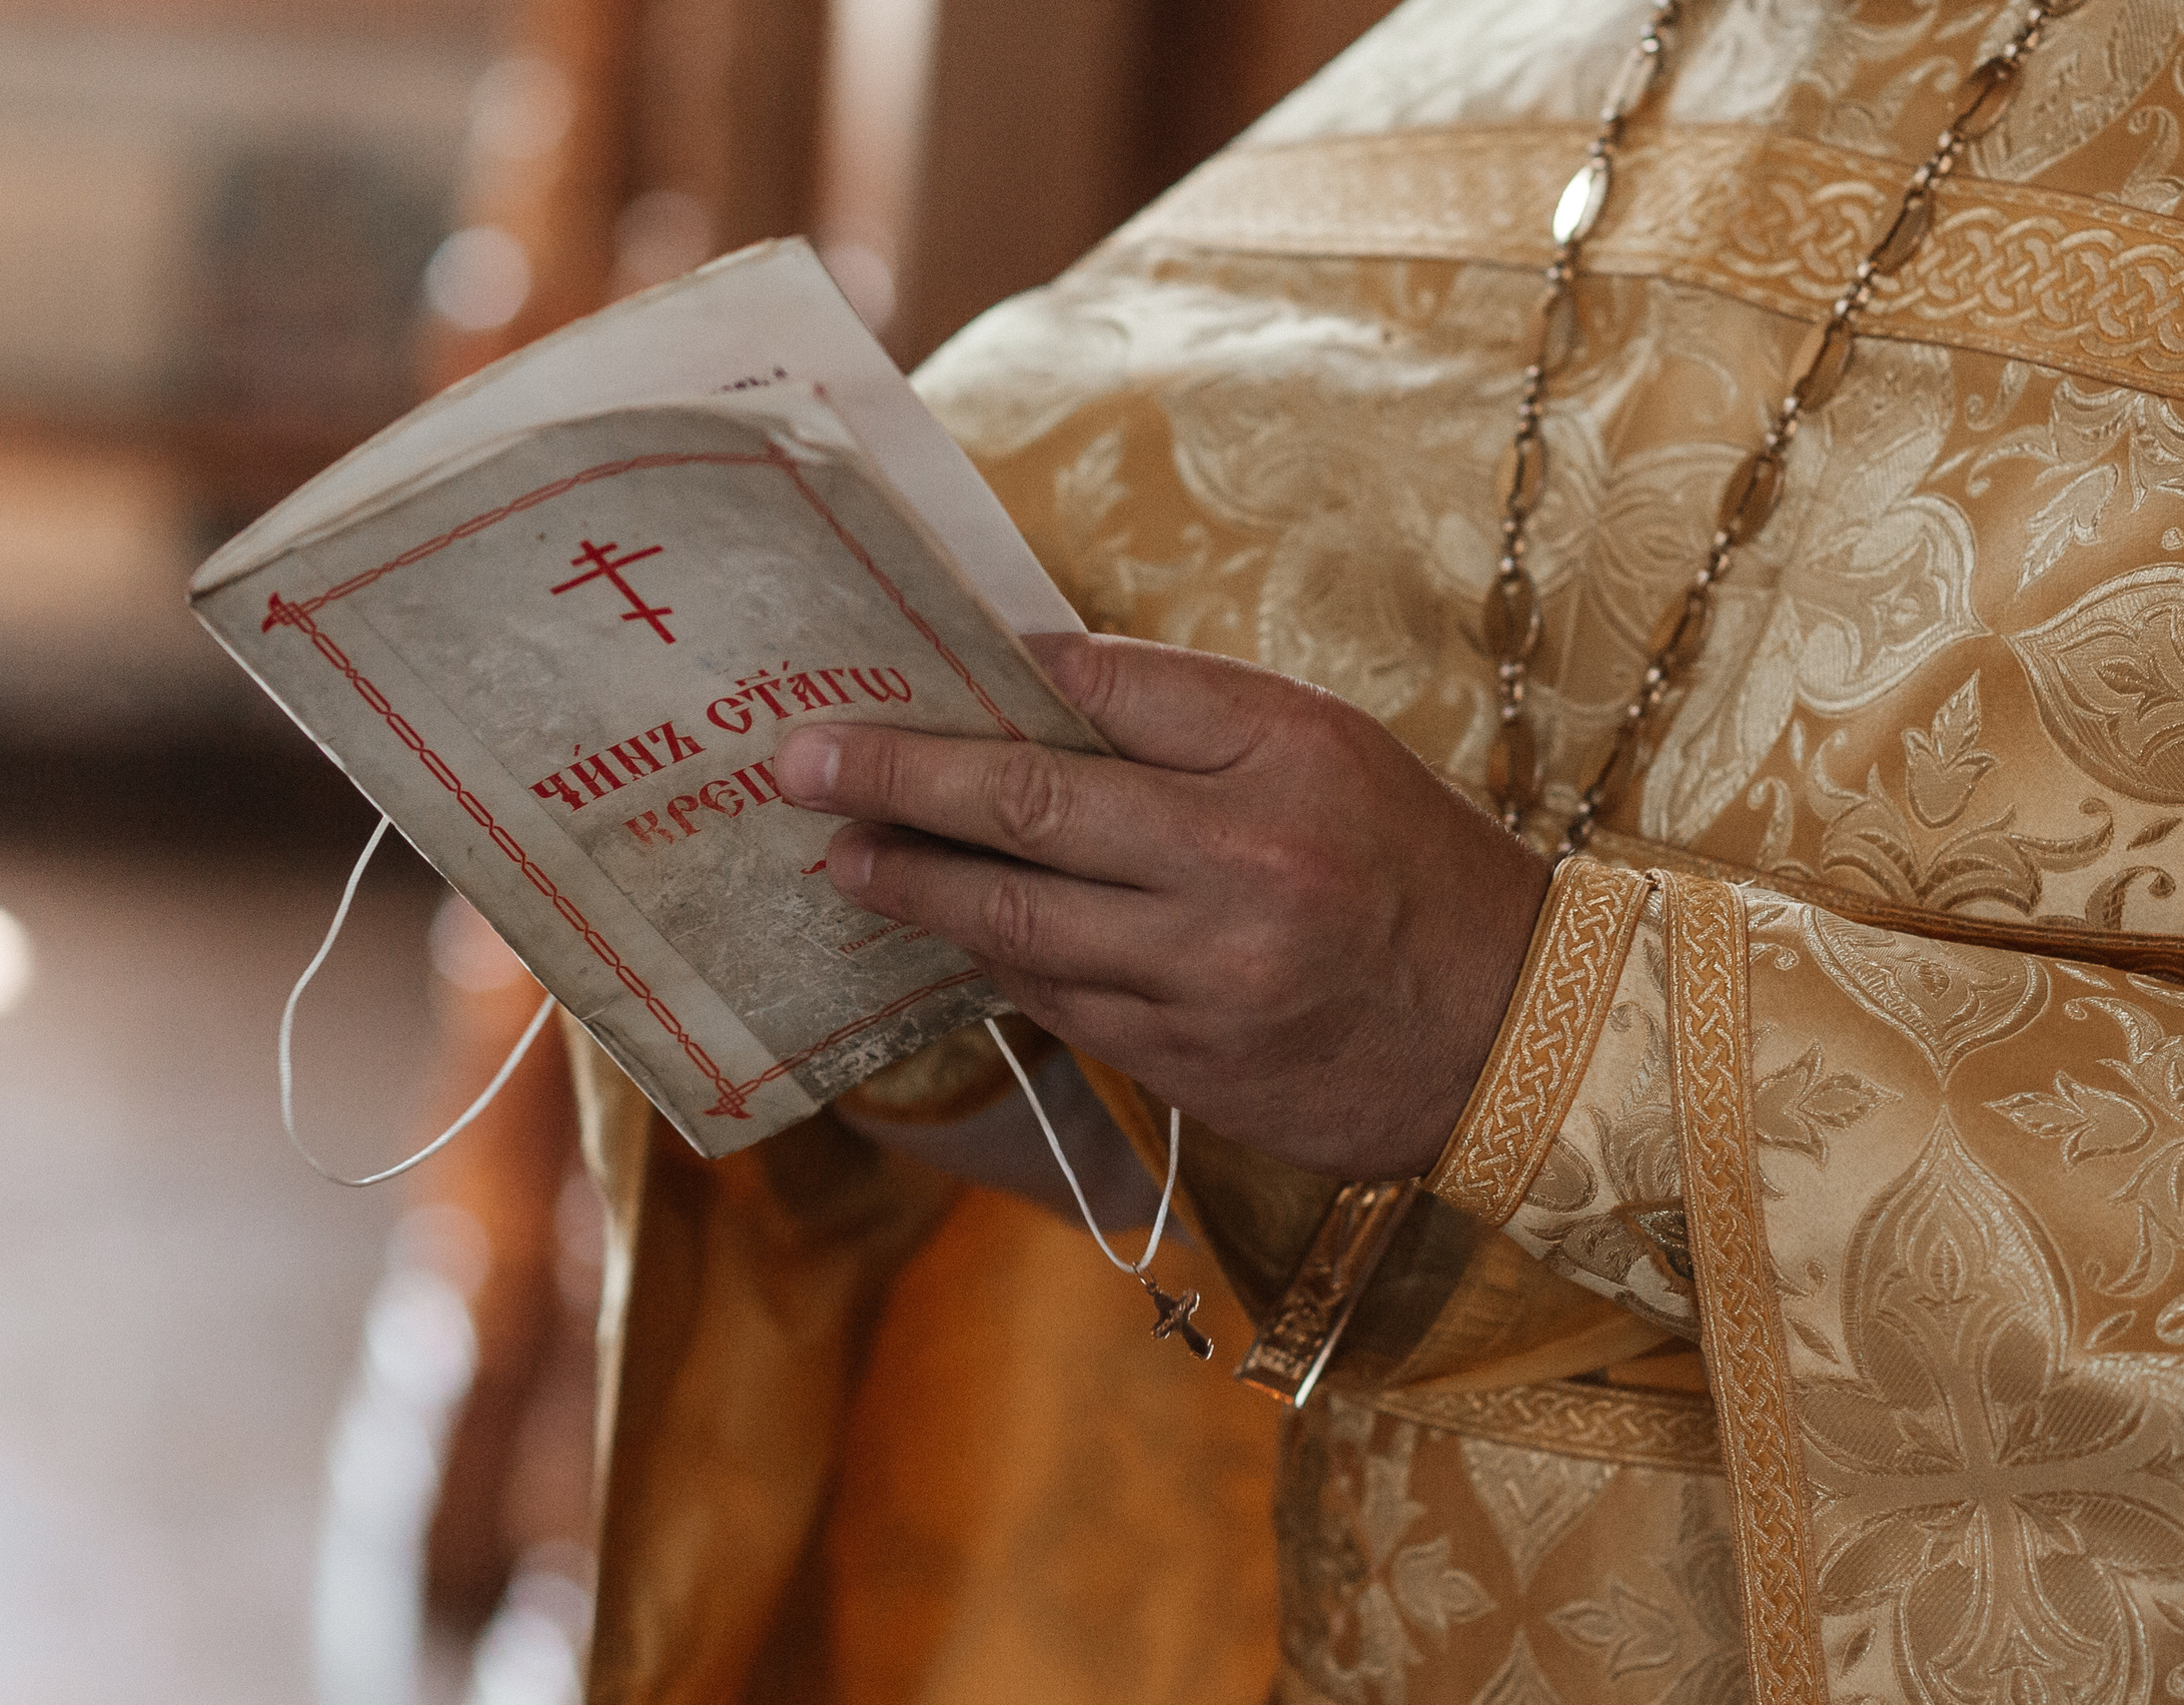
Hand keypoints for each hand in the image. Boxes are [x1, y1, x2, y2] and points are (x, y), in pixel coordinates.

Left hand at [774, 633, 1549, 1181]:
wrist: (1515, 1037)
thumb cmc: (1409, 866)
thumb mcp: (1328, 749)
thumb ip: (1188, 710)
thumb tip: (1036, 675)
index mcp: (1282, 757)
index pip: (1105, 691)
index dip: (990, 680)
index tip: (895, 670)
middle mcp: (1242, 864)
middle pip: (1028, 808)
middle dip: (897, 780)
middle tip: (799, 762)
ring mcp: (1208, 977)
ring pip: (1019, 923)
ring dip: (913, 886)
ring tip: (839, 857)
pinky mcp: (1189, 1064)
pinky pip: (1058, 1003)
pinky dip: (993, 961)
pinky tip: (943, 932)